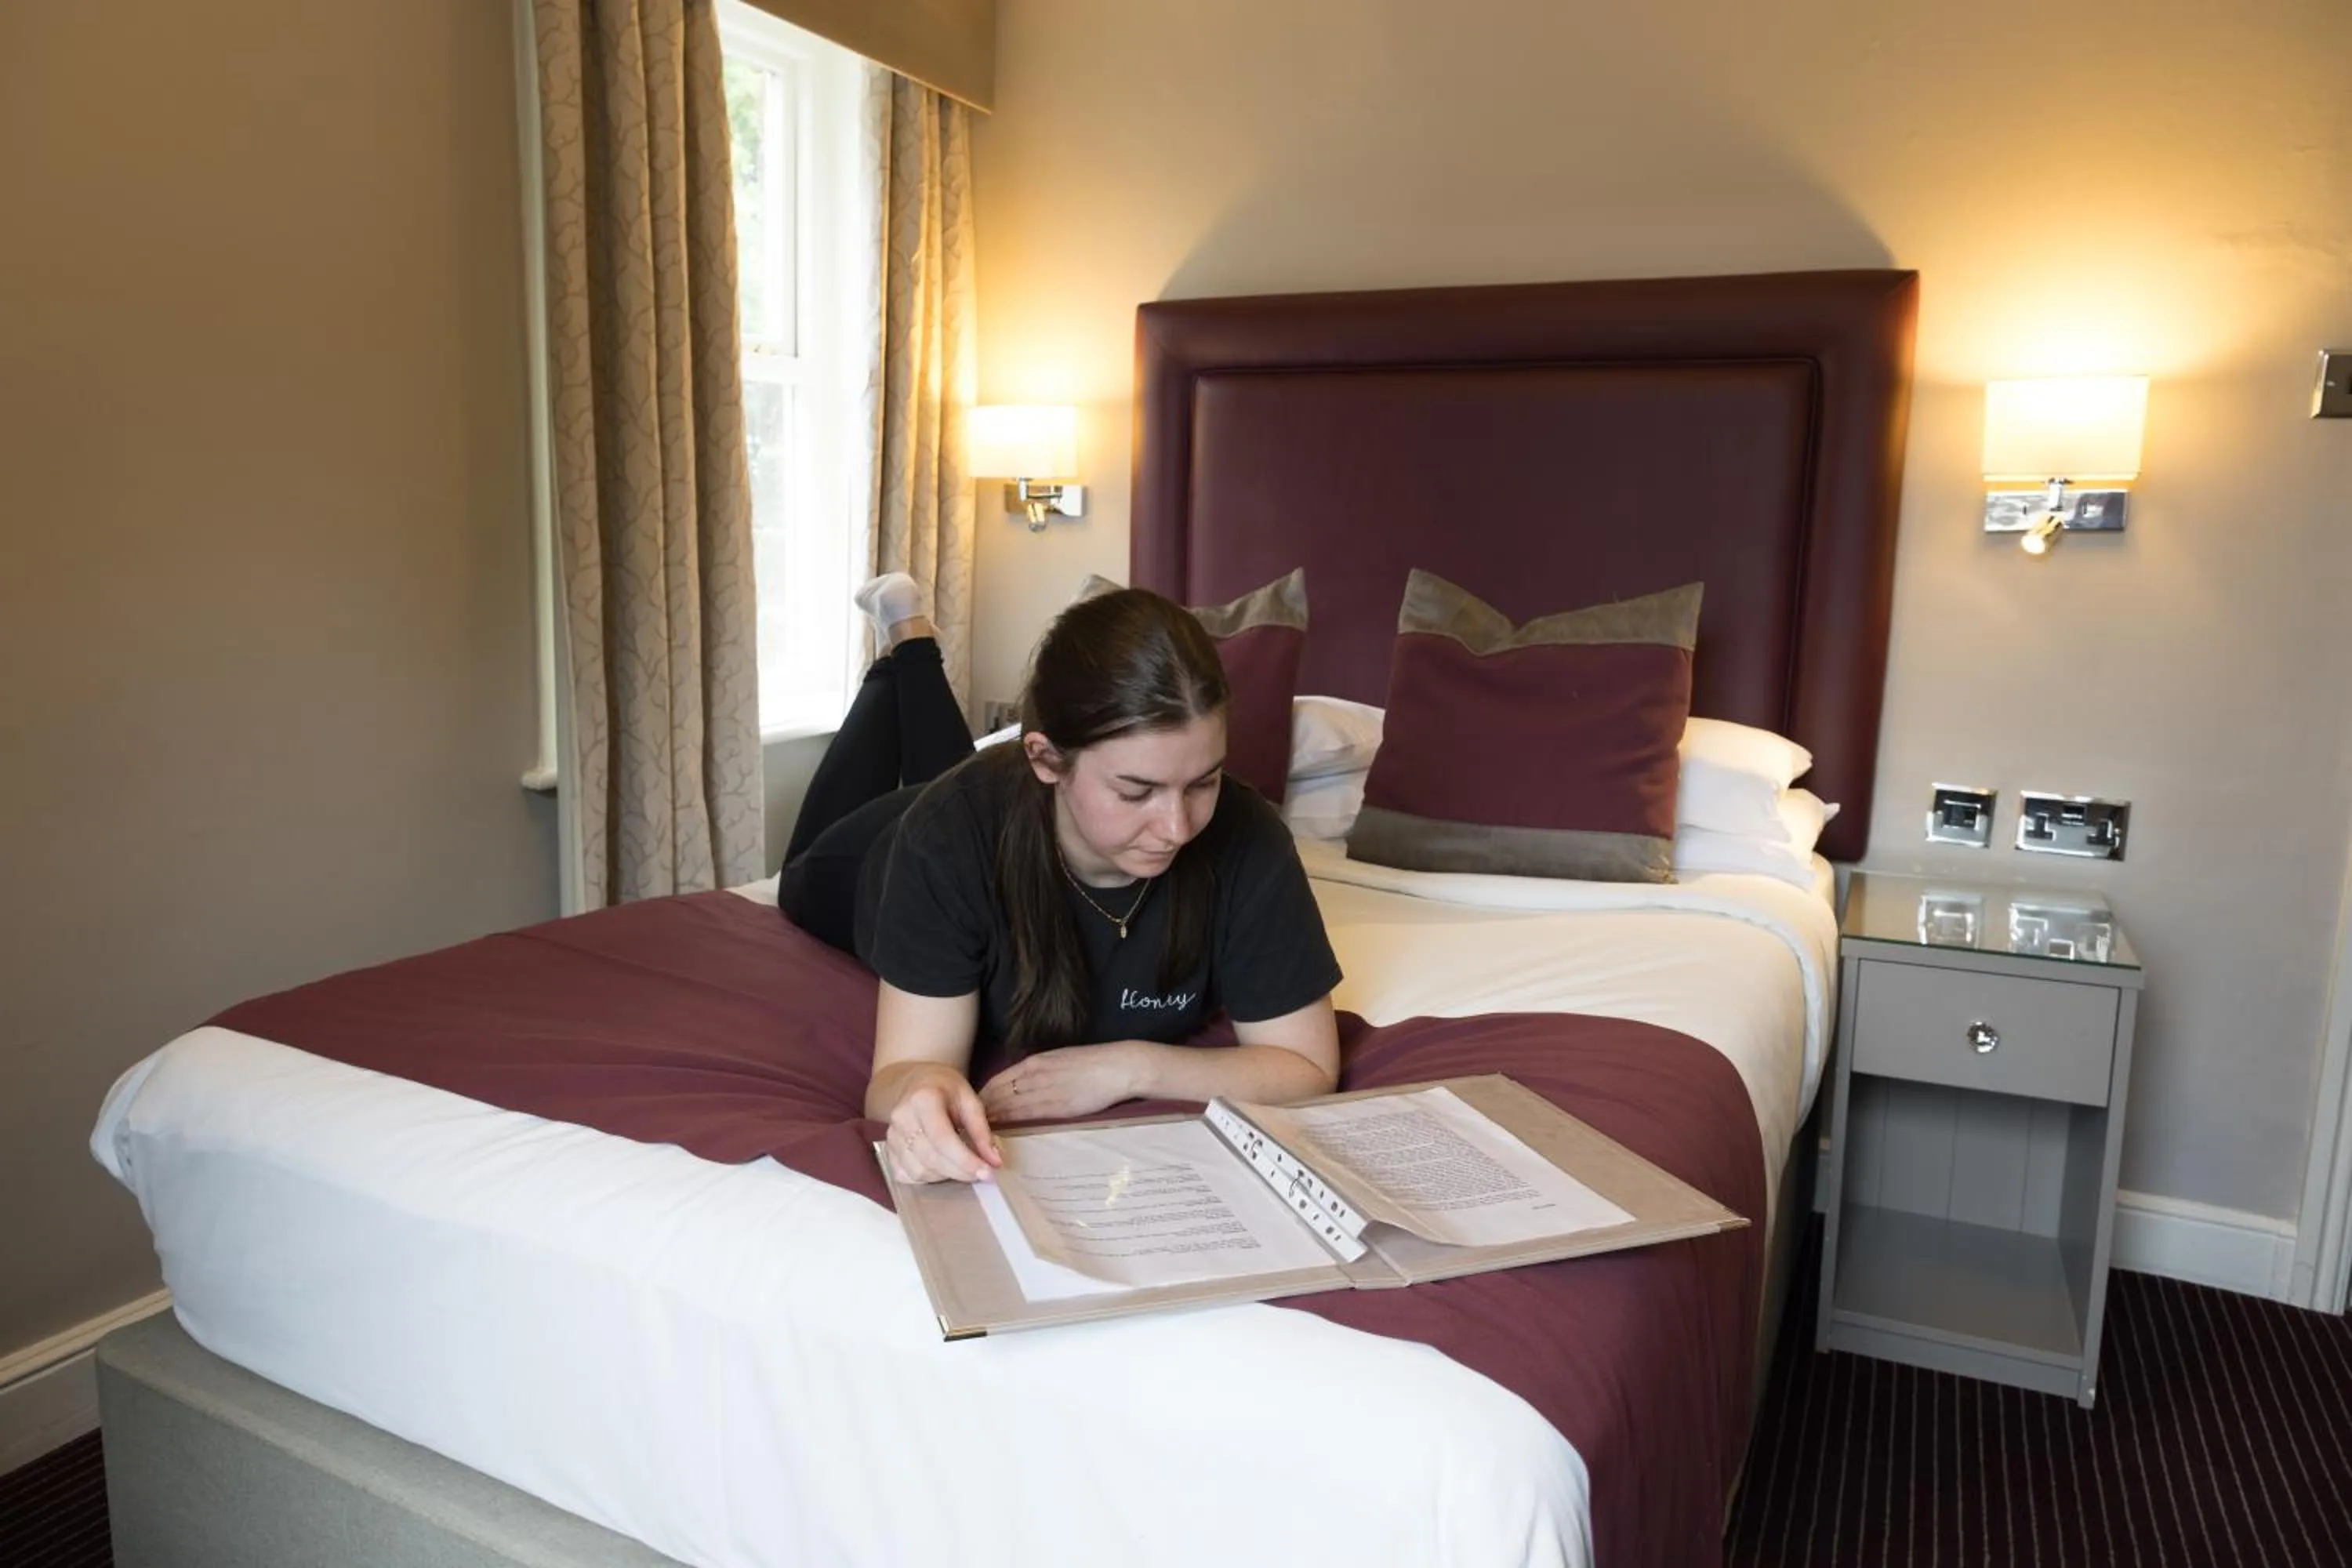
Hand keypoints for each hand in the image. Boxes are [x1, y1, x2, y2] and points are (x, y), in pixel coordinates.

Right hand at [879, 1063, 1001, 1184]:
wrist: (915, 1083)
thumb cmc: (944, 1089)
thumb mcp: (969, 1099)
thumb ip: (982, 1131)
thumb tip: (995, 1161)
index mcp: (922, 1099)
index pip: (943, 1138)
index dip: (966, 1160)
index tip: (988, 1173)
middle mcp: (901, 1118)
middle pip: (931, 1158)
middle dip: (961, 1171)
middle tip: (983, 1173)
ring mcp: (891, 1137)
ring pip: (920, 1171)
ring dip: (946, 1175)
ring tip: (961, 1164)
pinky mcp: (888, 1151)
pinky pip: (907, 1176)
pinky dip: (928, 1178)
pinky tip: (941, 1166)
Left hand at [979, 1042, 1145, 1122]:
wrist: (1117, 1067)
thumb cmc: (1093, 1063)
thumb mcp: (1059, 1059)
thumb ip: (1039, 1070)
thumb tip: (1024, 1083)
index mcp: (1034, 1062)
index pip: (997, 1080)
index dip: (982, 1095)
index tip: (971, 1108)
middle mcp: (1033, 1075)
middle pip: (996, 1094)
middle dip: (979, 1109)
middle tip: (964, 1125)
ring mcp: (1043, 1090)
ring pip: (1007, 1105)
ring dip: (989, 1119)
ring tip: (973, 1132)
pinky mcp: (1056, 1106)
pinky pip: (1025, 1115)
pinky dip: (1009, 1123)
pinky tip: (997, 1132)